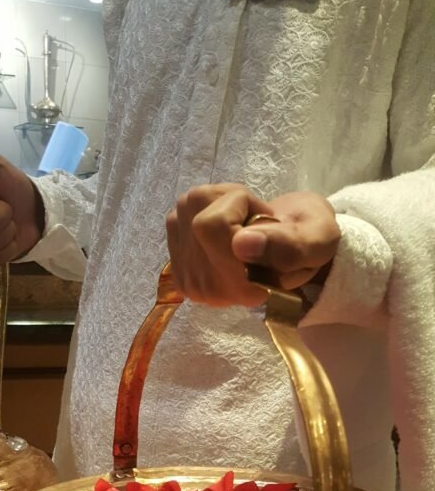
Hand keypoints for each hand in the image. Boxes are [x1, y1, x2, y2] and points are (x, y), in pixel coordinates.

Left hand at [166, 184, 339, 306]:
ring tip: (244, 221)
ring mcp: (187, 276)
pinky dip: (207, 205)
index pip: (214, 227)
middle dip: (232, 201)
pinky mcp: (175, 261)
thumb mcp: (316, 240)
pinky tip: (227, 223)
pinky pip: (181, 210)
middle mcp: (208, 289)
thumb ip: (286, 245)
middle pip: (199, 215)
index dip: (243, 206)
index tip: (266, 220)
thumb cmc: (308, 240)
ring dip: (221, 199)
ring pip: (189, 206)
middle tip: (257, 219)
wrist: (291, 244)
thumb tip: (241, 243)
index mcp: (243, 290)